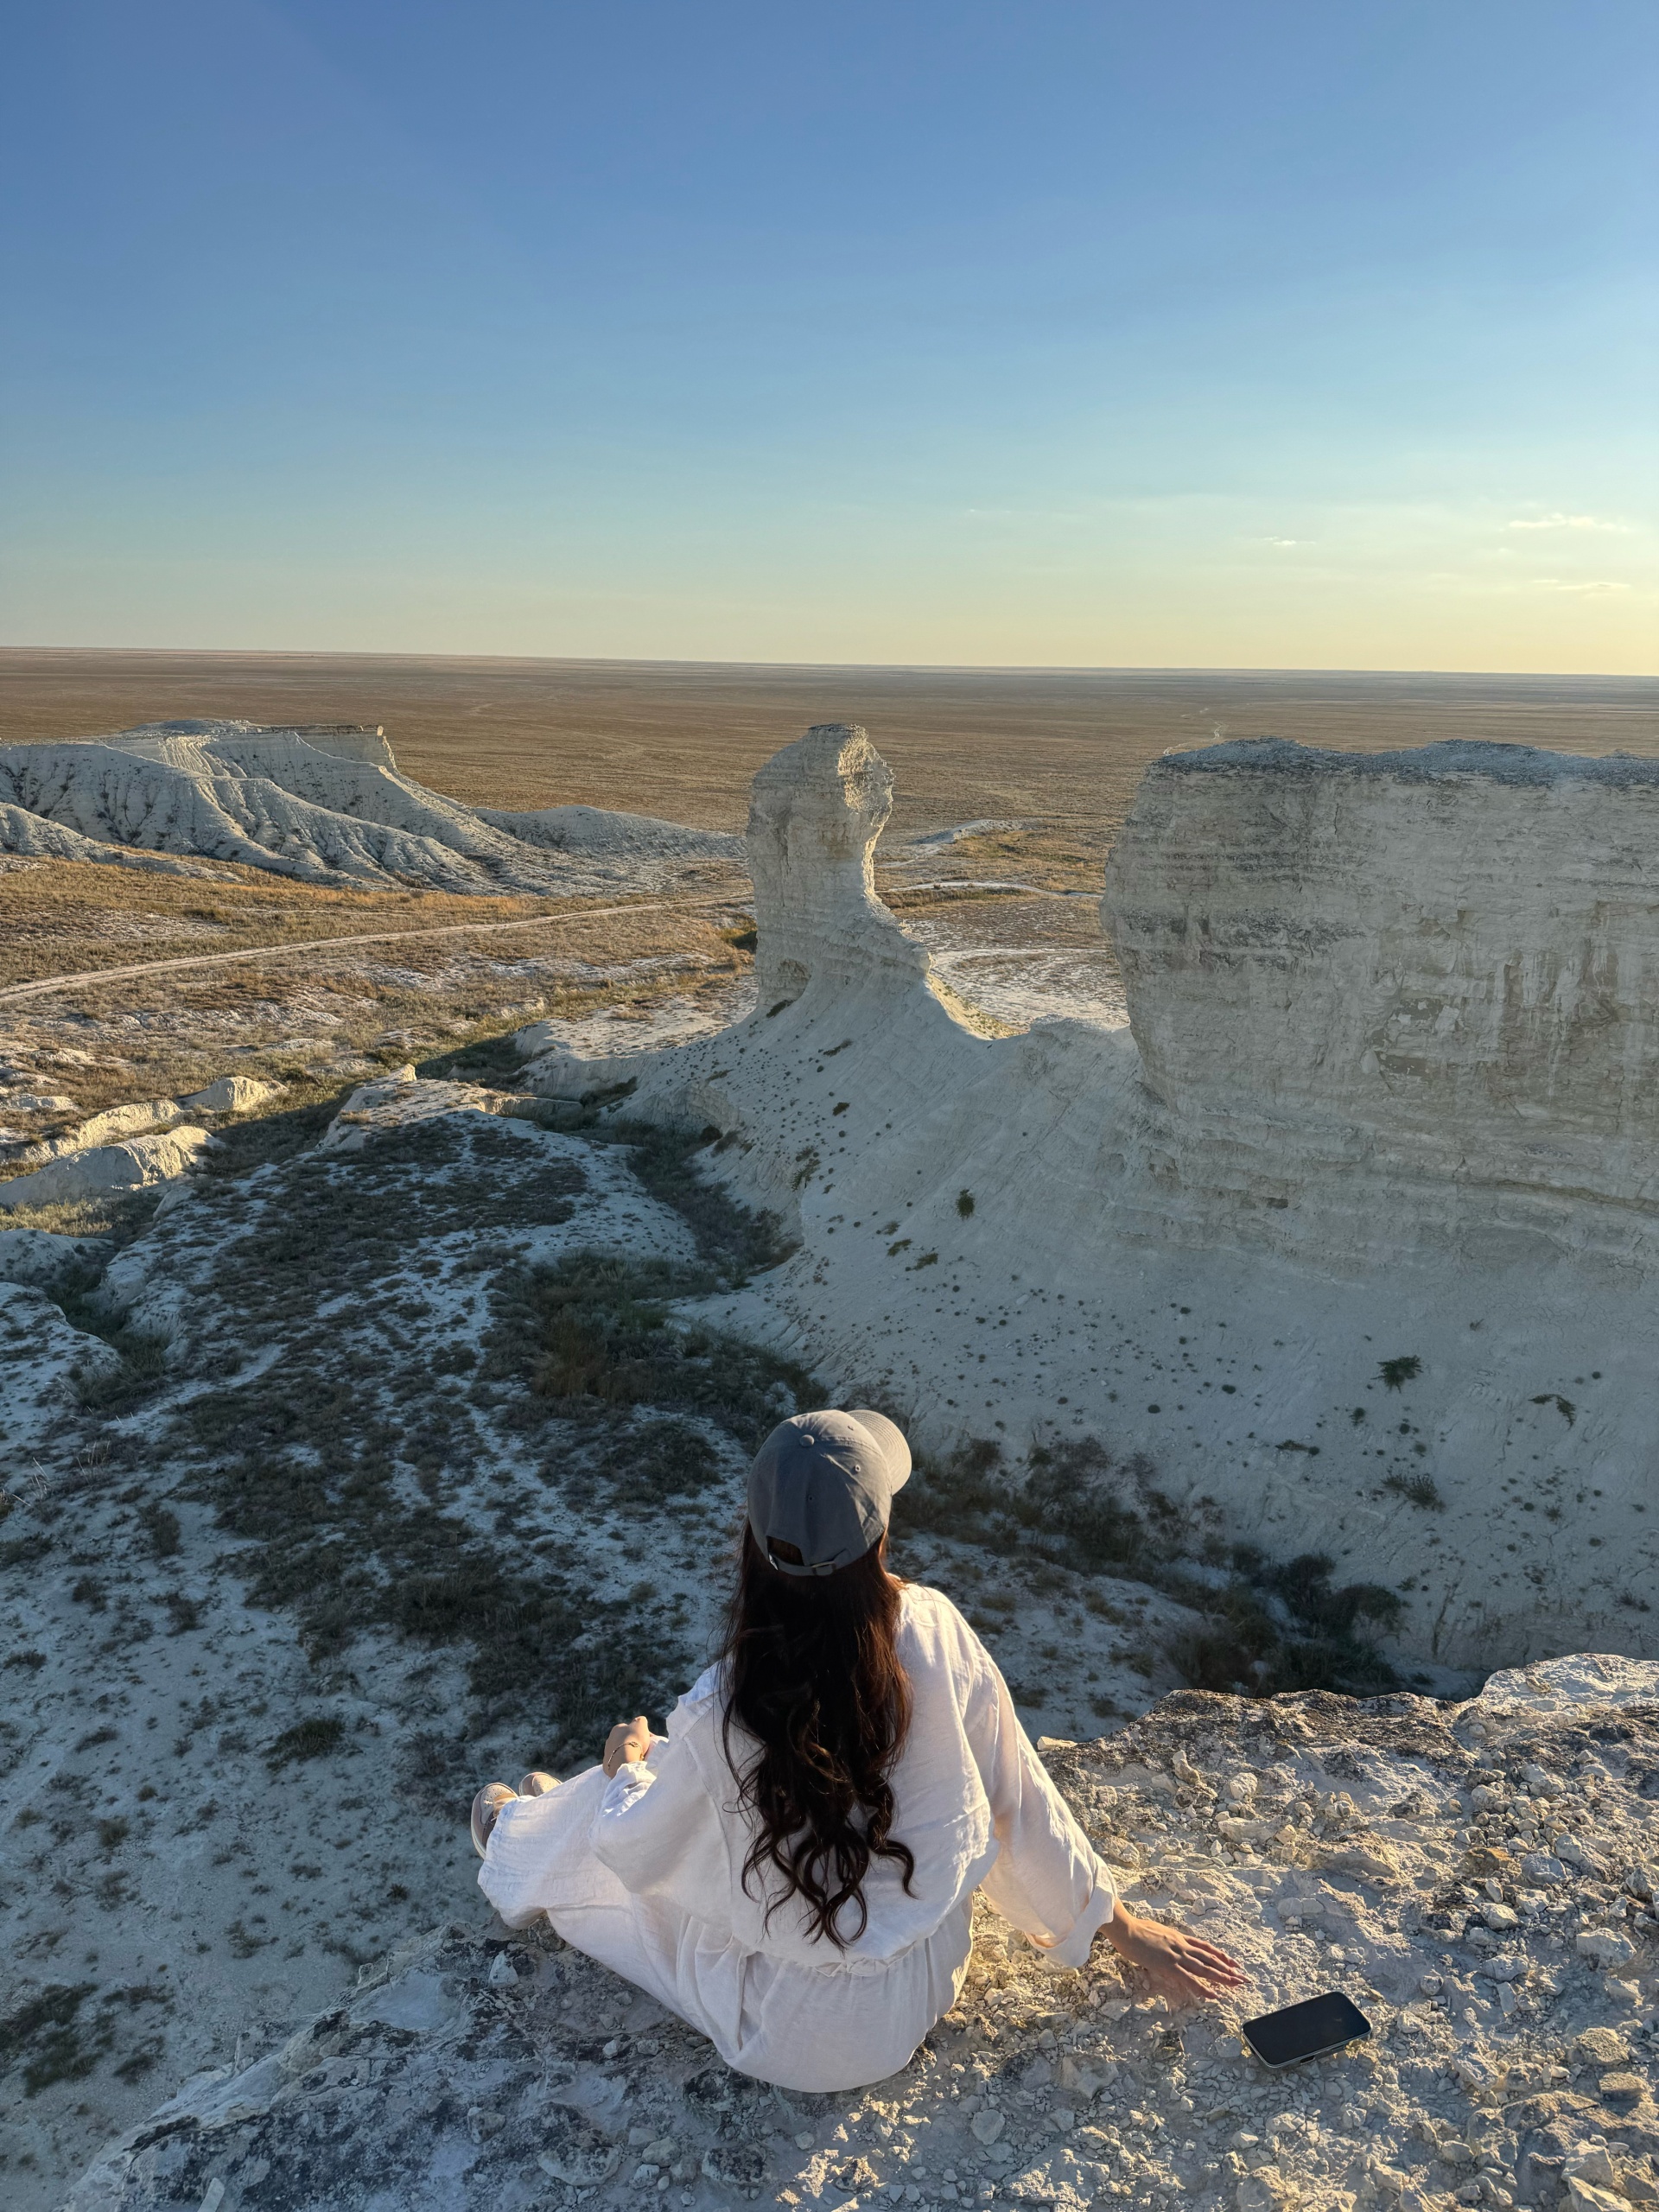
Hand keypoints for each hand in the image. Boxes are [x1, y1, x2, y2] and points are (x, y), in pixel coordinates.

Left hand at [602, 1715, 652, 1777]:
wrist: (624, 1760)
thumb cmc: (634, 1739)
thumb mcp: (641, 1724)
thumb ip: (640, 1720)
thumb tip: (640, 1722)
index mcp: (617, 1729)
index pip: (629, 1729)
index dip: (639, 1733)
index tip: (646, 1740)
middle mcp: (609, 1740)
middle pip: (624, 1741)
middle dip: (632, 1744)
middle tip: (643, 1750)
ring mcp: (607, 1753)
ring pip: (620, 1752)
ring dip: (627, 1754)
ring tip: (637, 1759)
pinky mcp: (607, 1766)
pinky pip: (617, 1763)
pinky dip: (623, 1764)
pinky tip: (629, 1765)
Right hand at [1102, 1903, 1246, 2008]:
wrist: (1126, 1929)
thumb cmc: (1135, 1929)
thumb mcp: (1155, 1932)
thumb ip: (1165, 1939)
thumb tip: (1168, 1944)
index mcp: (1178, 1937)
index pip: (1205, 1947)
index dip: (1220, 1955)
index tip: (1233, 1962)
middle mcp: (1182, 1945)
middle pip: (1210, 1958)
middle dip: (1227, 1968)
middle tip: (1242, 1977)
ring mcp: (1176, 1955)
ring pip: (1204, 1968)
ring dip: (1221, 1977)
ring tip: (1235, 1984)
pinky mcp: (1169, 1965)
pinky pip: (1190, 1979)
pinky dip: (1203, 1987)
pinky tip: (1213, 1995)